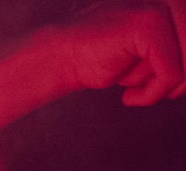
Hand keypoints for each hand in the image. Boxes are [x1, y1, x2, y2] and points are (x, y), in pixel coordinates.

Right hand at [0, 3, 184, 130]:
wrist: (61, 57)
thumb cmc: (104, 59)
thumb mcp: (152, 56)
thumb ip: (178, 54)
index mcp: (177, 5)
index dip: (185, 77)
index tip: (166, 89)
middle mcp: (174, 0)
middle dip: (179, 83)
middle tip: (147, 92)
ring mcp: (163, 7)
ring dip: (162, 89)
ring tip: (135, 89)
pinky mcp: (149, 25)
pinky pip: (171, 73)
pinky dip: (150, 95)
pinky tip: (126, 96)